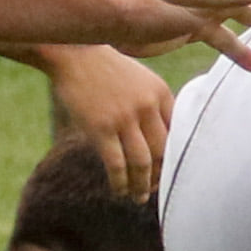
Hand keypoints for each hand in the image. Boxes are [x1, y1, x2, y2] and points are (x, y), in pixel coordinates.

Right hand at [45, 46, 173, 202]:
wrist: (72, 53)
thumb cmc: (107, 69)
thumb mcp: (141, 80)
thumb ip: (156, 106)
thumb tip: (169, 140)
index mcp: (161, 94)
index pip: (178, 134)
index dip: (177, 157)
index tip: (174, 172)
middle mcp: (147, 106)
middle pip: (163, 152)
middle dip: (161, 175)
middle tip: (156, 189)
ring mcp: (123, 117)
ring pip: (143, 162)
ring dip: (143, 185)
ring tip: (140, 197)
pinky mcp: (100, 127)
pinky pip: (116, 164)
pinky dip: (120, 182)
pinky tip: (119, 191)